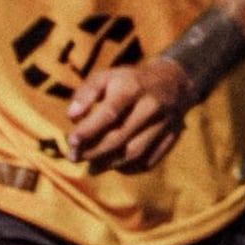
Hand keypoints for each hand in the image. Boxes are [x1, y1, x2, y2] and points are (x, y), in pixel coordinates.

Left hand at [63, 57, 200, 174]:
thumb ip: (86, 93)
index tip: (71, 141)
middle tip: (74, 157)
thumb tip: (72, 116)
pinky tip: (114, 164)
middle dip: (93, 152)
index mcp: (133, 87)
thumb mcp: (107, 76)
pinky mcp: (171, 139)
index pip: (110, 113)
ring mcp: (164, 124)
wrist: (173, 82)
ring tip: (91, 166)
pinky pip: (147, 161)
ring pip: (134, 153)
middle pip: (120, 137)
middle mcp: (150, 106)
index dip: (89, 129)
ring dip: (108, 164)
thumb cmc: (130, 81)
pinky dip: (128, 167)